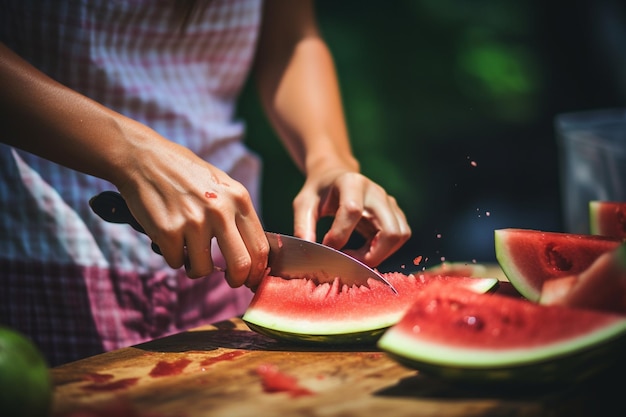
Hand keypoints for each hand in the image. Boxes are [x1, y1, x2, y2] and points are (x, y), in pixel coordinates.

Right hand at [115, 129, 268, 288]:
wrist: (143, 159)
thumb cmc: (184, 173)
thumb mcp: (221, 185)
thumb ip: (236, 213)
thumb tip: (251, 252)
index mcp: (238, 198)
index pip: (260, 246)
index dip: (258, 270)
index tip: (251, 278)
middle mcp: (220, 210)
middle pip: (241, 265)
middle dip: (237, 280)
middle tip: (231, 281)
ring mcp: (194, 222)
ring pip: (205, 270)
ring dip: (196, 268)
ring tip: (189, 251)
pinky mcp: (168, 232)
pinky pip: (176, 263)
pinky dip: (173, 257)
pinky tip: (168, 238)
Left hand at [292, 168, 410, 266]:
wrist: (334, 177)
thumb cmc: (318, 192)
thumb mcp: (303, 204)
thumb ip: (303, 226)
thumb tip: (310, 250)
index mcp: (351, 183)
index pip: (353, 211)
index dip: (340, 234)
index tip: (327, 247)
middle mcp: (376, 192)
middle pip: (390, 230)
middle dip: (371, 254)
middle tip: (348, 260)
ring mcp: (389, 202)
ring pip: (400, 235)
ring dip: (380, 254)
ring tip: (356, 256)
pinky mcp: (395, 213)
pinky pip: (400, 236)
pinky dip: (385, 251)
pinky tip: (365, 251)